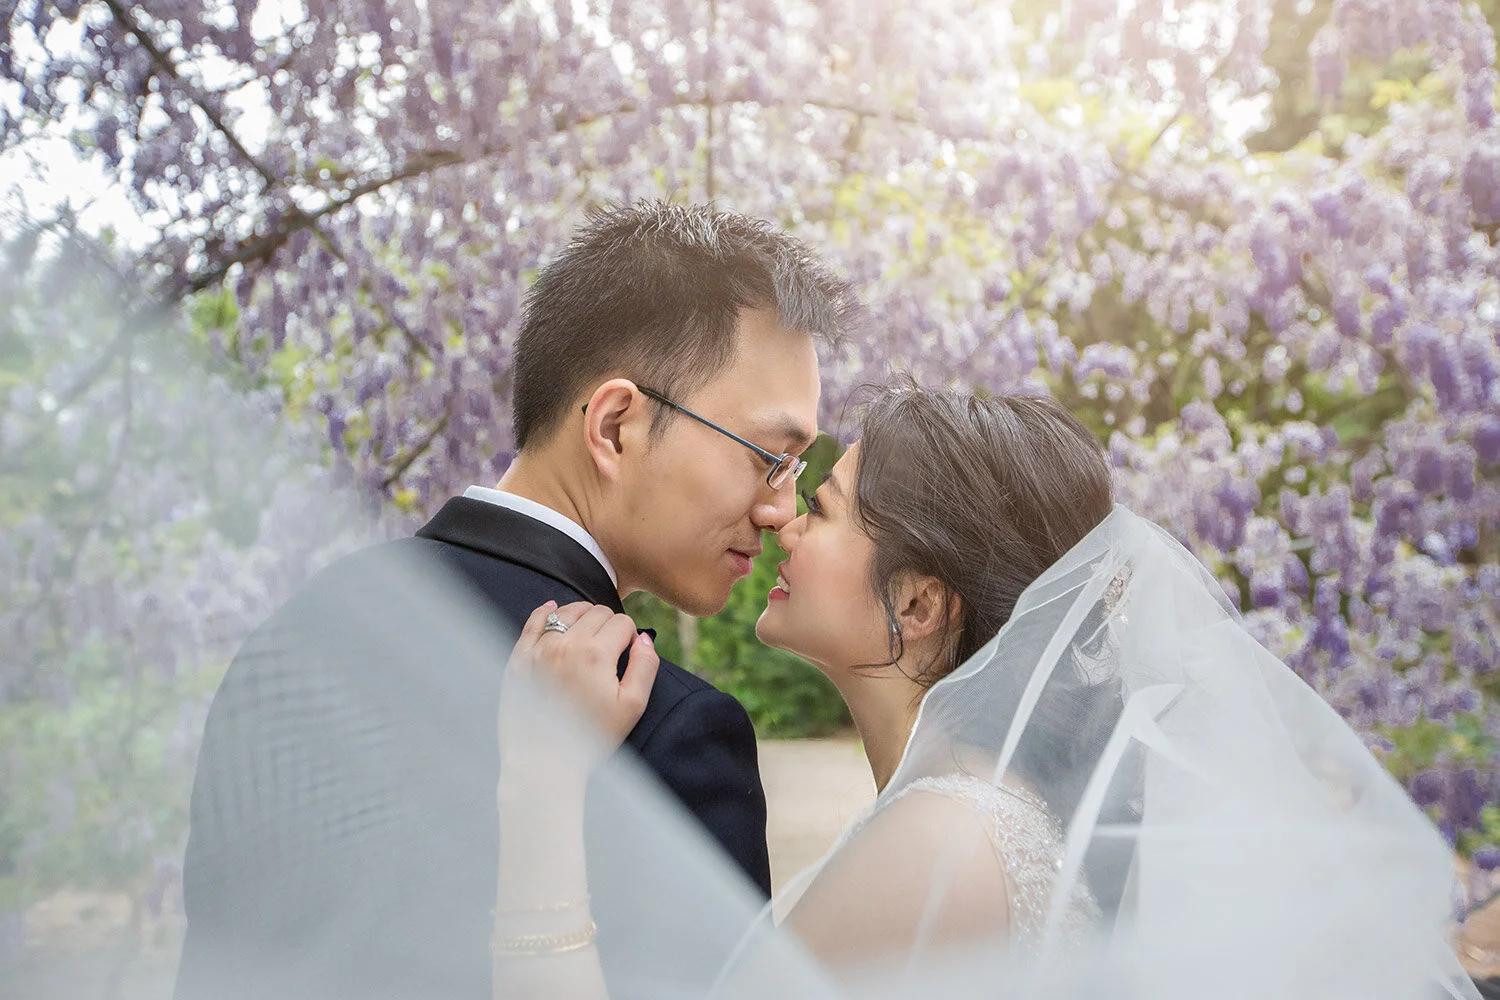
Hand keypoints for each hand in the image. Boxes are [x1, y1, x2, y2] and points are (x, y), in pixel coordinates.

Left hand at [499, 601, 658, 763]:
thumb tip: (644, 639)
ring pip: (567, 612)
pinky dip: (546, 612)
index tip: (626, 654)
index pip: (622, 622)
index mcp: (596, 654)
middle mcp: (565, 644)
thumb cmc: (591, 738)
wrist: (543, 762)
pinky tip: (554, 609)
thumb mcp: (632, 707)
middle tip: (609, 649)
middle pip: (596, 612)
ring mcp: (538, 650)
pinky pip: (533, 621)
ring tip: (588, 635)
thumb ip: (645, 667)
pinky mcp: (519, 659)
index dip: (630, 636)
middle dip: (608, 625)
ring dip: (582, 617)